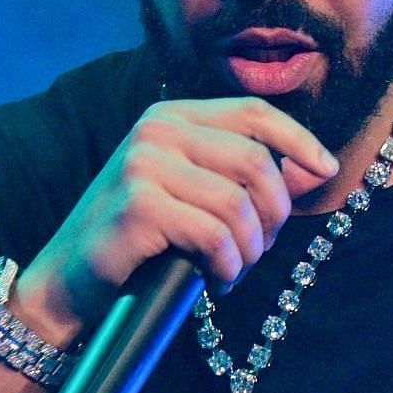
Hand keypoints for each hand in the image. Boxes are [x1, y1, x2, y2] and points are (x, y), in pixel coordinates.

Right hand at [13, 98, 337, 341]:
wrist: (66, 281)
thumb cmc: (138, 241)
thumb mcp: (190, 193)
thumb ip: (241, 176)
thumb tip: (315, 167)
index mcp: (171, 117)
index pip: (252, 112)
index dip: (298, 138)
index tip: (327, 169)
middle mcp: (155, 130)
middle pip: (255, 162)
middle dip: (274, 214)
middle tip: (261, 250)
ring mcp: (143, 165)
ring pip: (238, 204)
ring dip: (251, 249)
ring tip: (235, 269)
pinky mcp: (138, 206)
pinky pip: (214, 235)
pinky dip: (228, 265)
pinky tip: (217, 280)